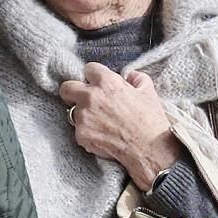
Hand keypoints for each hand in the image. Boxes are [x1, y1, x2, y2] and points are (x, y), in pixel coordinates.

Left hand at [65, 65, 183, 180]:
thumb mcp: (148, 92)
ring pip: (74, 111)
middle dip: (73, 93)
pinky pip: (79, 131)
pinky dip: (88, 134)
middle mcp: (91, 96)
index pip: (89, 69)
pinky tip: (103, 136)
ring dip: (84, 116)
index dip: (94, 77)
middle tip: (84, 100)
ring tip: (102, 124)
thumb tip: (131, 77)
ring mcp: (83, 116)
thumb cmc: (150, 120)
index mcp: (106, 82)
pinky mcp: (81, 134)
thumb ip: (137, 79)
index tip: (97, 84)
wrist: (149, 148)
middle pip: (67, 88)